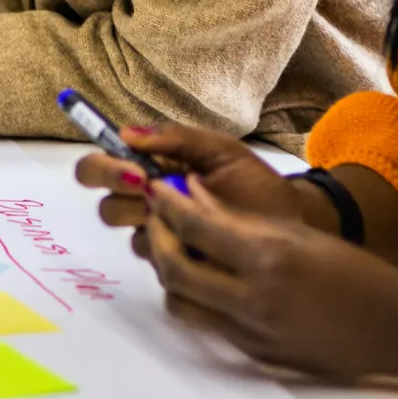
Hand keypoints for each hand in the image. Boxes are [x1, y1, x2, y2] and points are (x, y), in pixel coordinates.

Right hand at [76, 123, 330, 254]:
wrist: (292, 227)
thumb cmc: (257, 185)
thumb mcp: (223, 152)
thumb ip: (178, 138)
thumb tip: (126, 133)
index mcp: (153, 169)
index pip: (105, 163)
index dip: (105, 167)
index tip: (133, 170)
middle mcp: (149, 203)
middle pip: (104, 201)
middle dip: (120, 193)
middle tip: (150, 190)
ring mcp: (161, 236)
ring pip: (128, 233)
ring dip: (152, 222)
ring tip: (189, 216)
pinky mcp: (175, 266)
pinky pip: (155, 260)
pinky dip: (174, 249)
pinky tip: (201, 242)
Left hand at [143, 174, 397, 384]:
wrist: (392, 328)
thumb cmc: (351, 271)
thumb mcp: (295, 231)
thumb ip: (236, 216)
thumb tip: (189, 192)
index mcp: (269, 258)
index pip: (195, 228)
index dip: (167, 207)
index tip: (156, 190)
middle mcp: (254, 299)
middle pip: (174, 269)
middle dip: (156, 239)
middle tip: (156, 220)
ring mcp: (251, 333)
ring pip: (179, 302)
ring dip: (168, 273)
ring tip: (175, 249)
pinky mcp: (252, 355)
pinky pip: (205, 324)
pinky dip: (194, 297)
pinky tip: (202, 277)